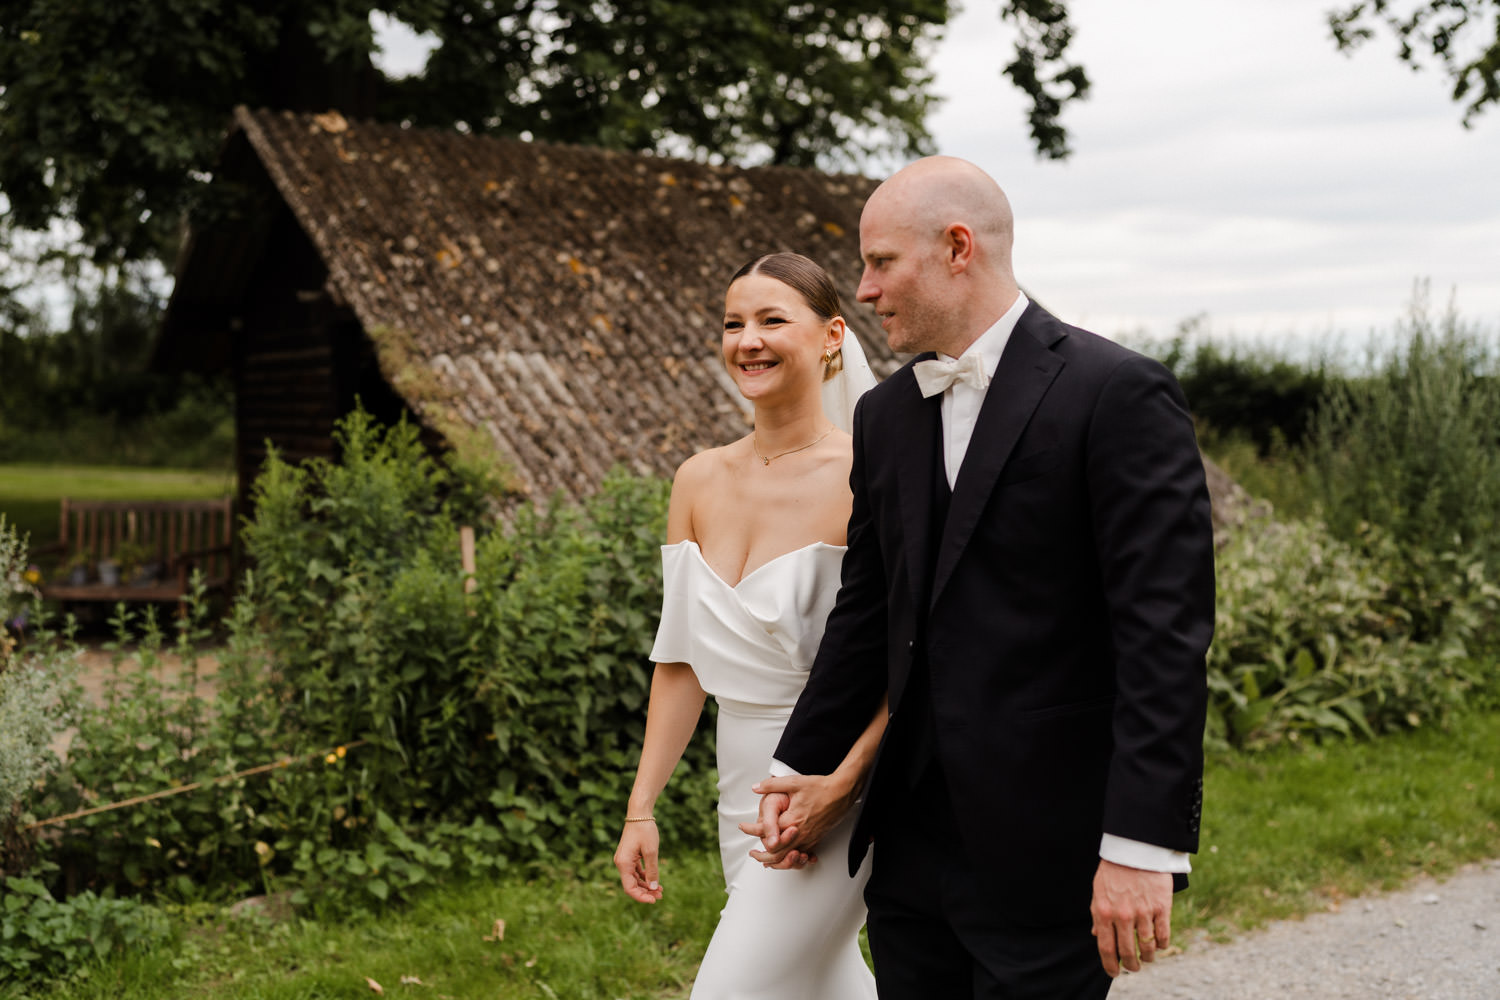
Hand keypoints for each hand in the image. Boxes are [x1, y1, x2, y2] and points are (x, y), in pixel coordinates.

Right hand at [612, 821, 662, 903]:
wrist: (639, 813)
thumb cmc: (645, 830)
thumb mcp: (651, 851)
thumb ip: (652, 870)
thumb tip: (653, 888)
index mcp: (623, 863)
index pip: (629, 888)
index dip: (641, 897)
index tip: (653, 900)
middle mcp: (621, 863)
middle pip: (632, 885)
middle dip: (645, 892)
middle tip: (660, 896)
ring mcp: (625, 860)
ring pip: (634, 879)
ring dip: (646, 886)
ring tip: (660, 891)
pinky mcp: (630, 857)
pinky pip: (636, 872)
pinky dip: (645, 877)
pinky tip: (655, 881)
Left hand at [741, 773, 856, 866]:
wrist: (842, 792)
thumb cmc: (820, 787)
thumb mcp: (794, 782)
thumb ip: (772, 785)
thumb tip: (756, 787)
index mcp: (792, 819)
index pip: (768, 831)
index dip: (752, 830)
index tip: (743, 827)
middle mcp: (800, 833)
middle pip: (777, 852)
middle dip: (762, 855)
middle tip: (753, 854)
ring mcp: (809, 837)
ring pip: (790, 857)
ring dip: (776, 861)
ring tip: (766, 861)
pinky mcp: (816, 838)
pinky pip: (802, 854)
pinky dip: (791, 859)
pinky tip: (787, 858)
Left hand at [1090, 860, 1172, 976]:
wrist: (1135, 849)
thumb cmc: (1114, 870)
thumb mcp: (1098, 891)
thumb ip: (1097, 914)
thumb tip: (1096, 935)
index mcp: (1103, 911)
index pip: (1106, 948)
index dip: (1110, 965)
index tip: (1114, 973)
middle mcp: (1123, 915)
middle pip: (1127, 952)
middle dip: (1130, 965)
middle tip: (1133, 968)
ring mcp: (1143, 912)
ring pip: (1147, 947)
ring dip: (1147, 957)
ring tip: (1146, 958)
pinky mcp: (1162, 908)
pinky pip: (1163, 936)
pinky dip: (1161, 945)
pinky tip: (1159, 945)